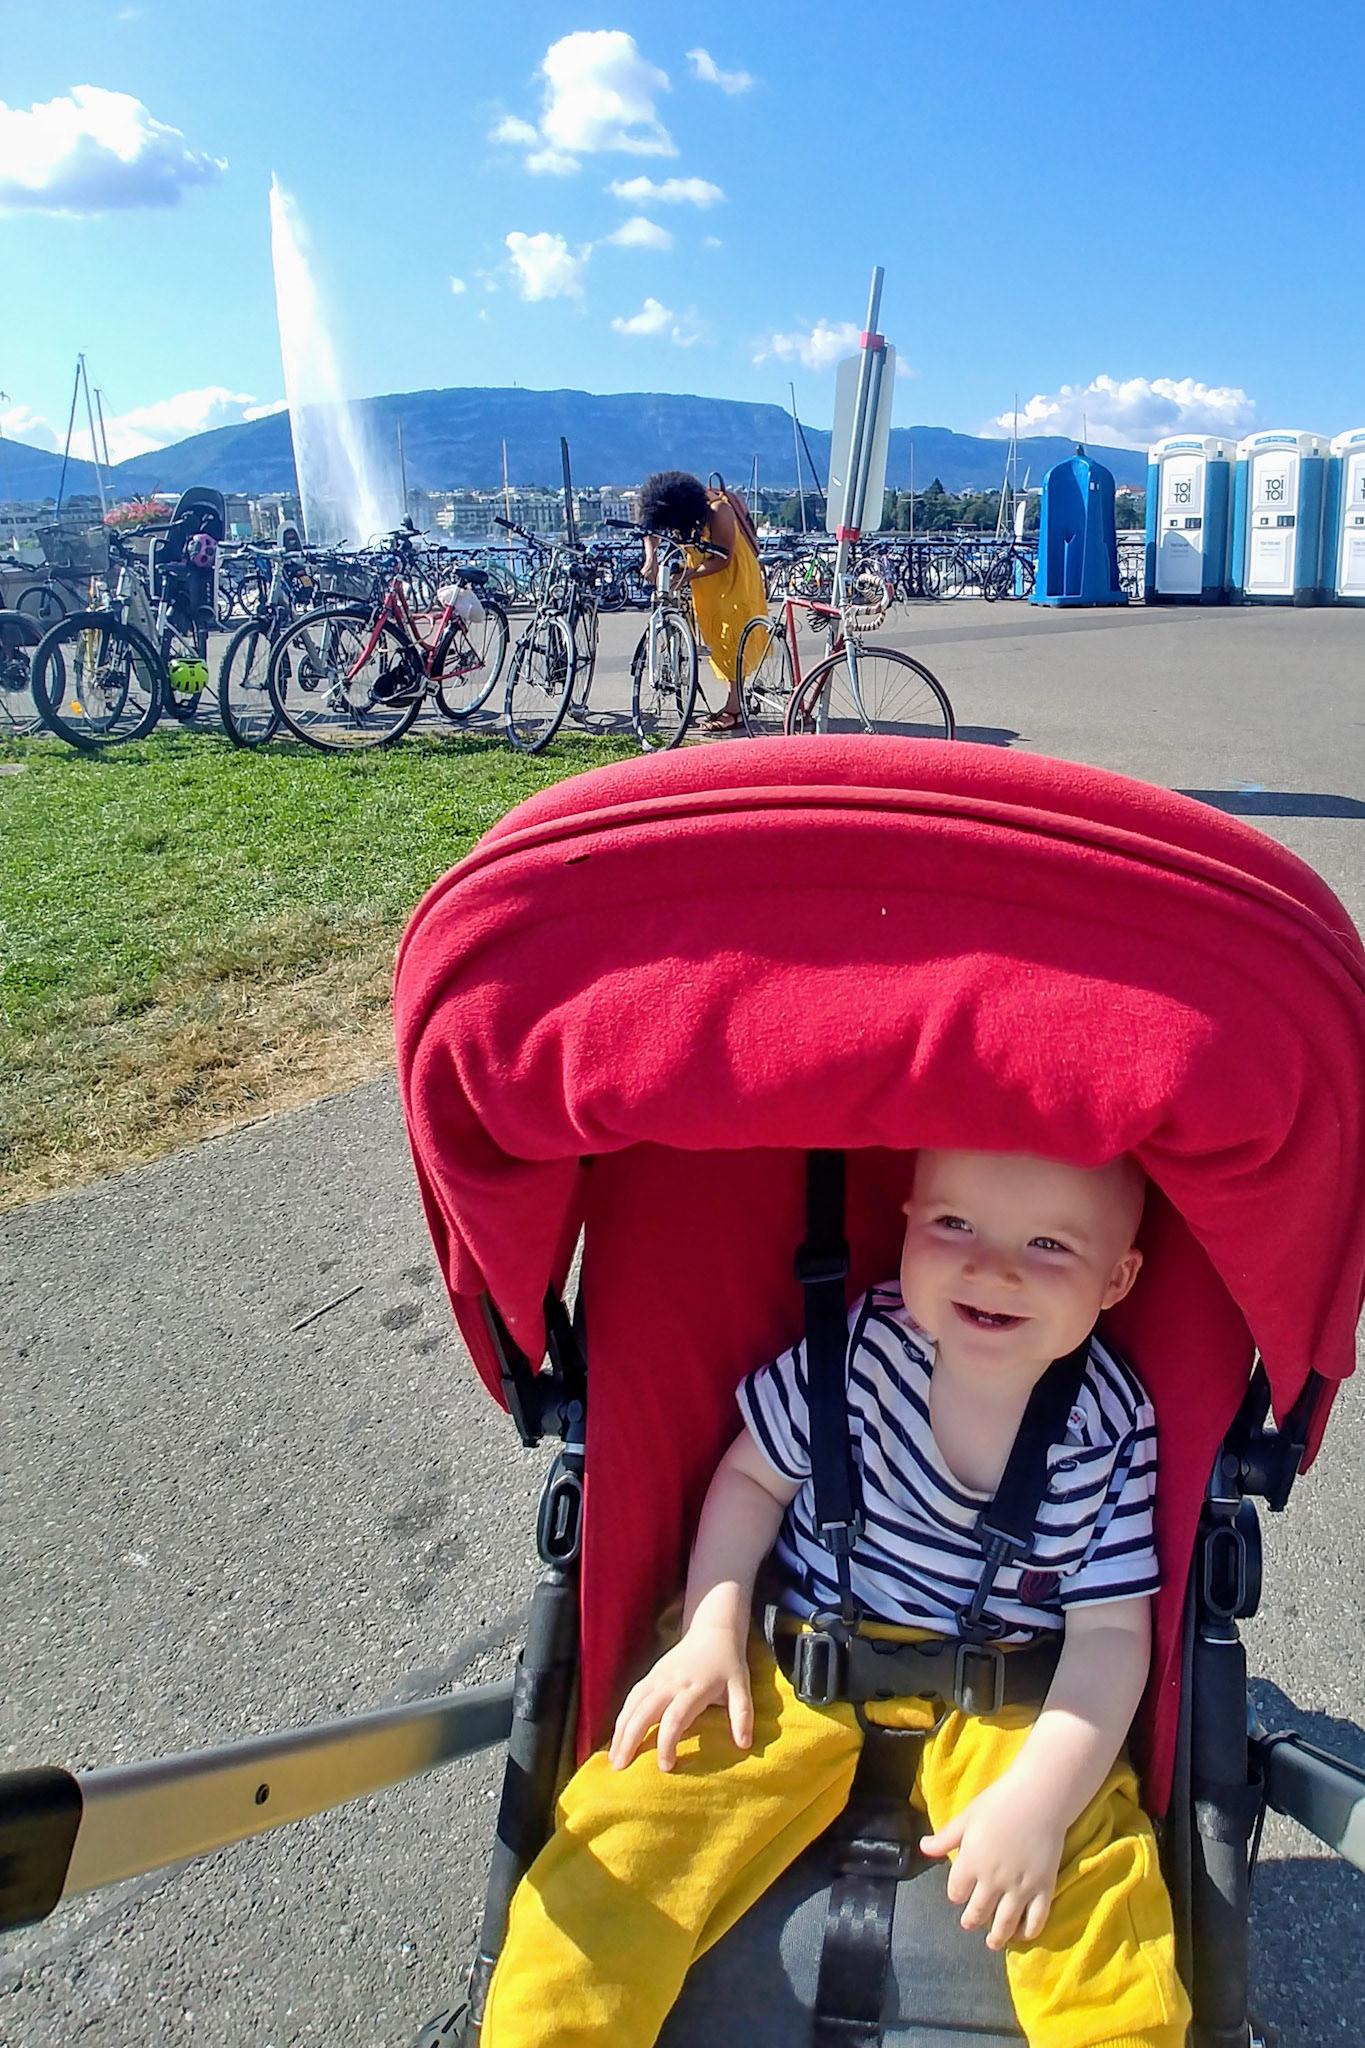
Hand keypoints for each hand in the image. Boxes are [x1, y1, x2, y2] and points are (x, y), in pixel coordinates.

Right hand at [608, 1622, 752, 1772]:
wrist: (712, 1630)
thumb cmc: (728, 1663)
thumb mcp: (742, 1686)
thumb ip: (743, 1714)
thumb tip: (744, 1744)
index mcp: (694, 1688)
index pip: (675, 1718)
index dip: (667, 1743)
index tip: (665, 1767)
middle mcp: (670, 1683)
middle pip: (644, 1712)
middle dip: (630, 1740)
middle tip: (621, 1768)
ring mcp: (657, 1677)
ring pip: (632, 1705)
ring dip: (620, 1731)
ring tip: (613, 1758)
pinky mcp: (650, 1675)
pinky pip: (631, 1697)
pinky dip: (621, 1717)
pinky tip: (617, 1736)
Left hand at [920, 1772, 1065, 1949]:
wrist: (1039, 1797)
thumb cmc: (1000, 1802)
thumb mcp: (967, 1816)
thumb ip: (945, 1838)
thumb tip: (923, 1849)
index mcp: (972, 1862)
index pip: (957, 1891)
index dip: (956, 1894)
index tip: (959, 1894)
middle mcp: (994, 1880)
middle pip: (978, 1912)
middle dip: (971, 1920)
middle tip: (969, 1923)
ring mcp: (1020, 1887)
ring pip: (1005, 1923)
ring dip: (997, 1936)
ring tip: (992, 1942)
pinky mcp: (1043, 1888)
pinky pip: (1036, 1920)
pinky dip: (1028, 1932)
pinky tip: (1022, 1934)